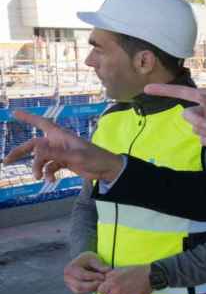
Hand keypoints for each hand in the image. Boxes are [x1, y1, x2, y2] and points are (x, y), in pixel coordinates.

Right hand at [4, 112, 124, 182]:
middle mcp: (58, 142)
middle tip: (7, 161)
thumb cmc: (95, 158)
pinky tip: (51, 180)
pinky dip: (48, 173)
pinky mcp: (63, 162)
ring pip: (41, 159)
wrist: (107, 170)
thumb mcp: (76, 156)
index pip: (42, 123)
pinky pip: (49, 167)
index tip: (15, 113)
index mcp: (61, 135)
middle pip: (34, 146)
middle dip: (21, 152)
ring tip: (39, 177)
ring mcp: (60, 153)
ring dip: (38, 168)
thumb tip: (36, 149)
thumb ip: (56, 153)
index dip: (29, 118)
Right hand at [63, 252, 110, 293]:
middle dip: (93, 285)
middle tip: (103, 283)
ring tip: (100, 283)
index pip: (82, 275)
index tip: (103, 276)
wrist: (82, 263)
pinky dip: (89, 290)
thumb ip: (100, 265)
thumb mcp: (94, 259)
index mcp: (70, 268)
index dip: (94, 277)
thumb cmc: (89, 260)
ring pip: (80, 291)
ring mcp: (69, 284)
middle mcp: (67, 277)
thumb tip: (108, 270)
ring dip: (92, 289)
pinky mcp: (73, 289)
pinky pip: (81, 293)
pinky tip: (96, 285)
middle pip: (79, 286)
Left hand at [97, 265, 151, 293]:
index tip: (109, 284)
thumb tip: (103, 280)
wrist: (151, 277)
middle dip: (112, 290)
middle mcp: (117, 293)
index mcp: (113, 283)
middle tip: (121, 285)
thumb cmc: (136, 271)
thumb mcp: (120, 269)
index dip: (104, 287)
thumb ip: (109, 275)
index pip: (100, 290)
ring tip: (127, 288)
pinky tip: (131, 292)